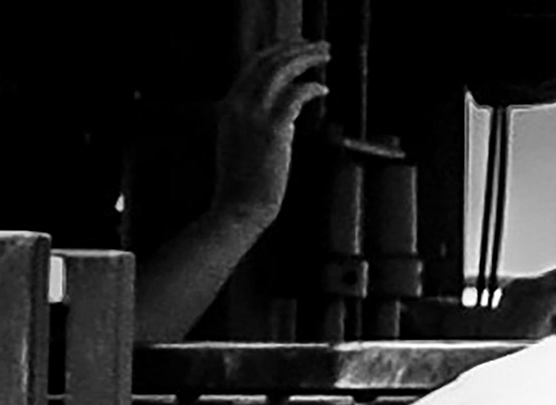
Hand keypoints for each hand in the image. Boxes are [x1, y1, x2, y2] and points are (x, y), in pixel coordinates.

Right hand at [213, 40, 329, 221]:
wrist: (240, 206)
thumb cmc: (245, 183)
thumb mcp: (242, 143)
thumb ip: (256, 123)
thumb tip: (284, 113)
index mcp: (229, 105)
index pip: (253, 65)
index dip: (278, 52)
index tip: (298, 48)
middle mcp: (238, 104)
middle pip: (268, 61)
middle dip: (296, 48)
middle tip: (320, 47)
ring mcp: (254, 115)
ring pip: (281, 71)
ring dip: (306, 59)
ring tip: (326, 56)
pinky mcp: (273, 129)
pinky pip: (293, 96)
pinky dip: (310, 88)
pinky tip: (322, 88)